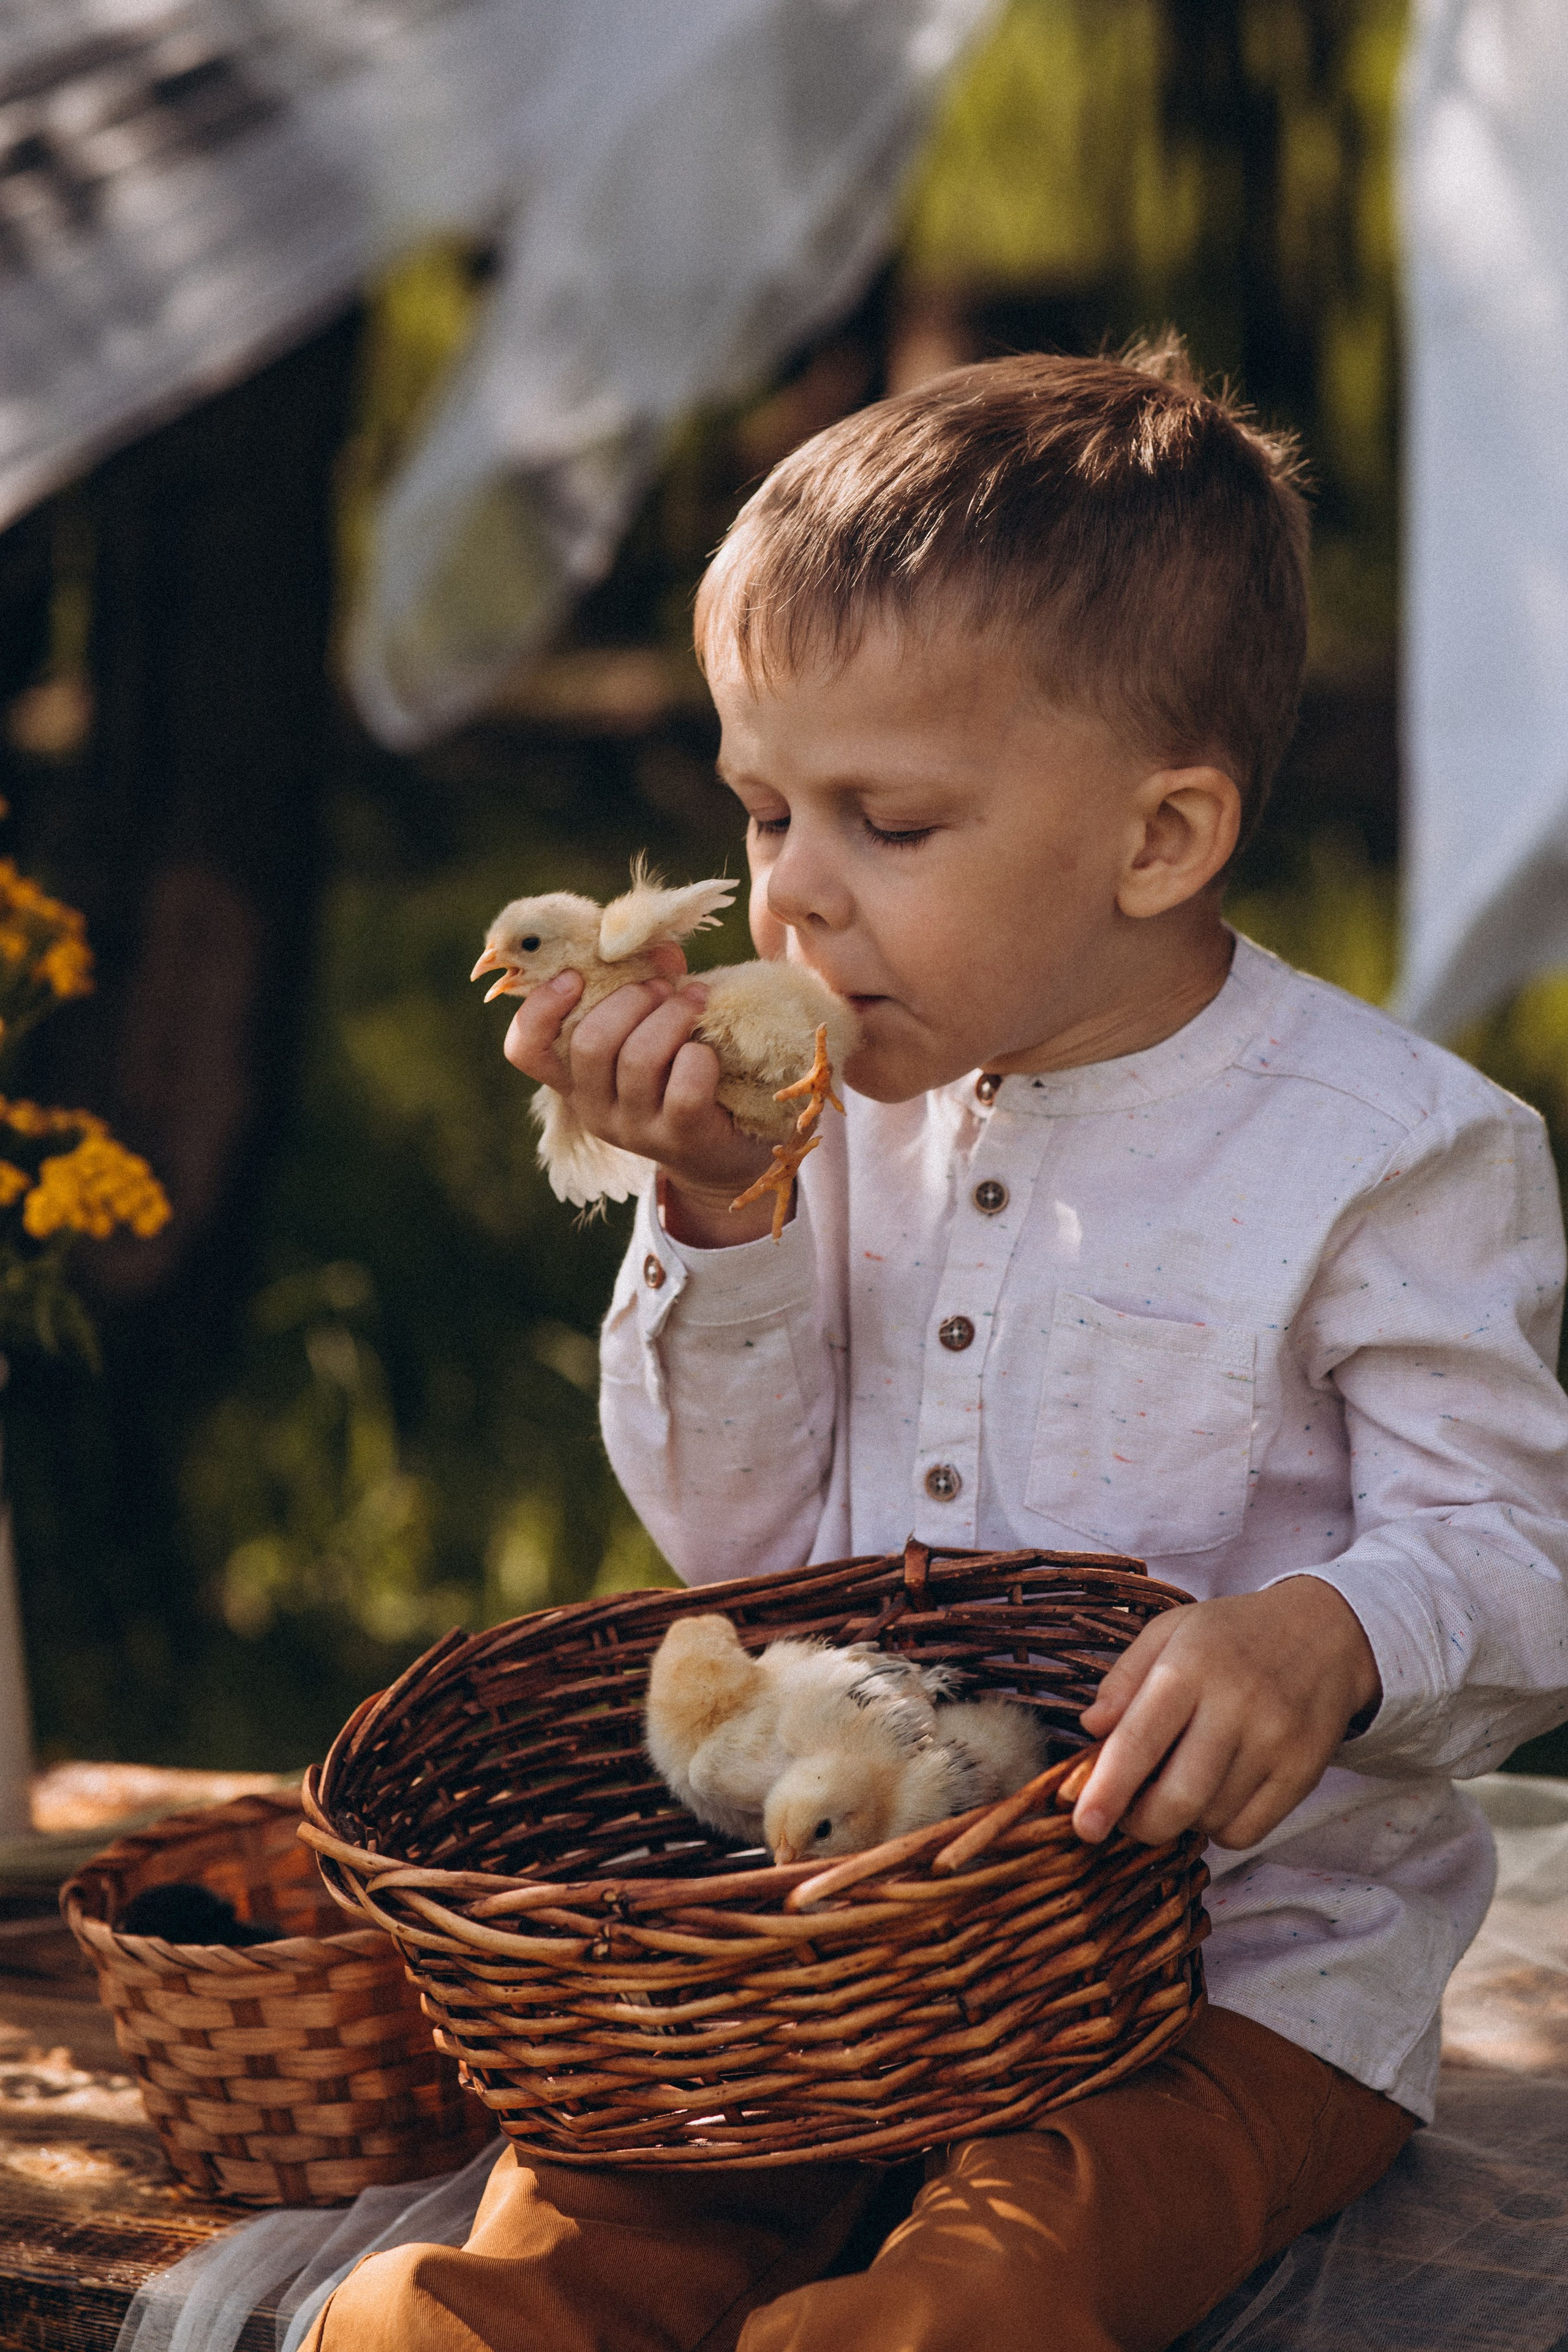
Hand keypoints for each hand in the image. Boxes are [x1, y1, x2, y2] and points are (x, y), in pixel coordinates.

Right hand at [503, 970, 776, 1244]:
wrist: (726, 1147)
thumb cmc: (683, 1070)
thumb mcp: (653, 1027)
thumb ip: (647, 985)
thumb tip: (661, 948)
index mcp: (575, 1079)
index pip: (525, 1049)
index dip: (540, 1007)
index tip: (576, 976)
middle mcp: (594, 1108)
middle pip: (590, 1043)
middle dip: (631, 999)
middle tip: (663, 988)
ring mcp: (634, 1129)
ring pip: (639, 1058)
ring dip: (672, 1015)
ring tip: (694, 1001)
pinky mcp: (679, 1139)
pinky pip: (685, 1085)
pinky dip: (701, 1056)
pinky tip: (709, 1053)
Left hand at [1072, 1576, 1380, 1850]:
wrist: (1323, 1635)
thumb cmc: (1230, 1637)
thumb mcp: (1167, 1633)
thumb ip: (1123, 1680)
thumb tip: (1090, 1730)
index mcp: (1189, 1666)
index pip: (1139, 1740)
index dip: (1107, 1790)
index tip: (1085, 1825)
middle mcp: (1235, 1705)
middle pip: (1177, 1798)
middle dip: (1141, 1823)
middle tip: (1127, 1815)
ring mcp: (1275, 1742)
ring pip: (1209, 1819)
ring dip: (1181, 1820)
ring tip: (1178, 1784)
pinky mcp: (1303, 1773)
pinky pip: (1246, 1832)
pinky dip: (1219, 1828)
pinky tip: (1215, 1794)